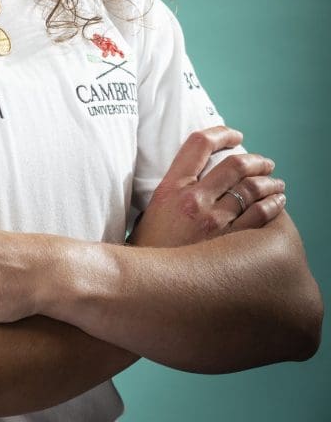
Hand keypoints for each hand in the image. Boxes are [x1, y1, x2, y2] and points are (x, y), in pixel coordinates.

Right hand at [128, 125, 285, 247]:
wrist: (144, 288)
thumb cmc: (149, 251)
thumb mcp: (152, 211)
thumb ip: (176, 191)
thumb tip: (200, 177)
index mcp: (171, 187)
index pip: (199, 144)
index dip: (221, 134)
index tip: (235, 136)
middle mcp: (193, 201)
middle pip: (234, 165)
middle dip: (256, 160)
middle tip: (265, 162)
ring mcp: (213, 223)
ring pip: (252, 190)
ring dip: (269, 182)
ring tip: (276, 183)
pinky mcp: (229, 246)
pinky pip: (260, 218)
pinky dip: (272, 206)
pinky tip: (277, 205)